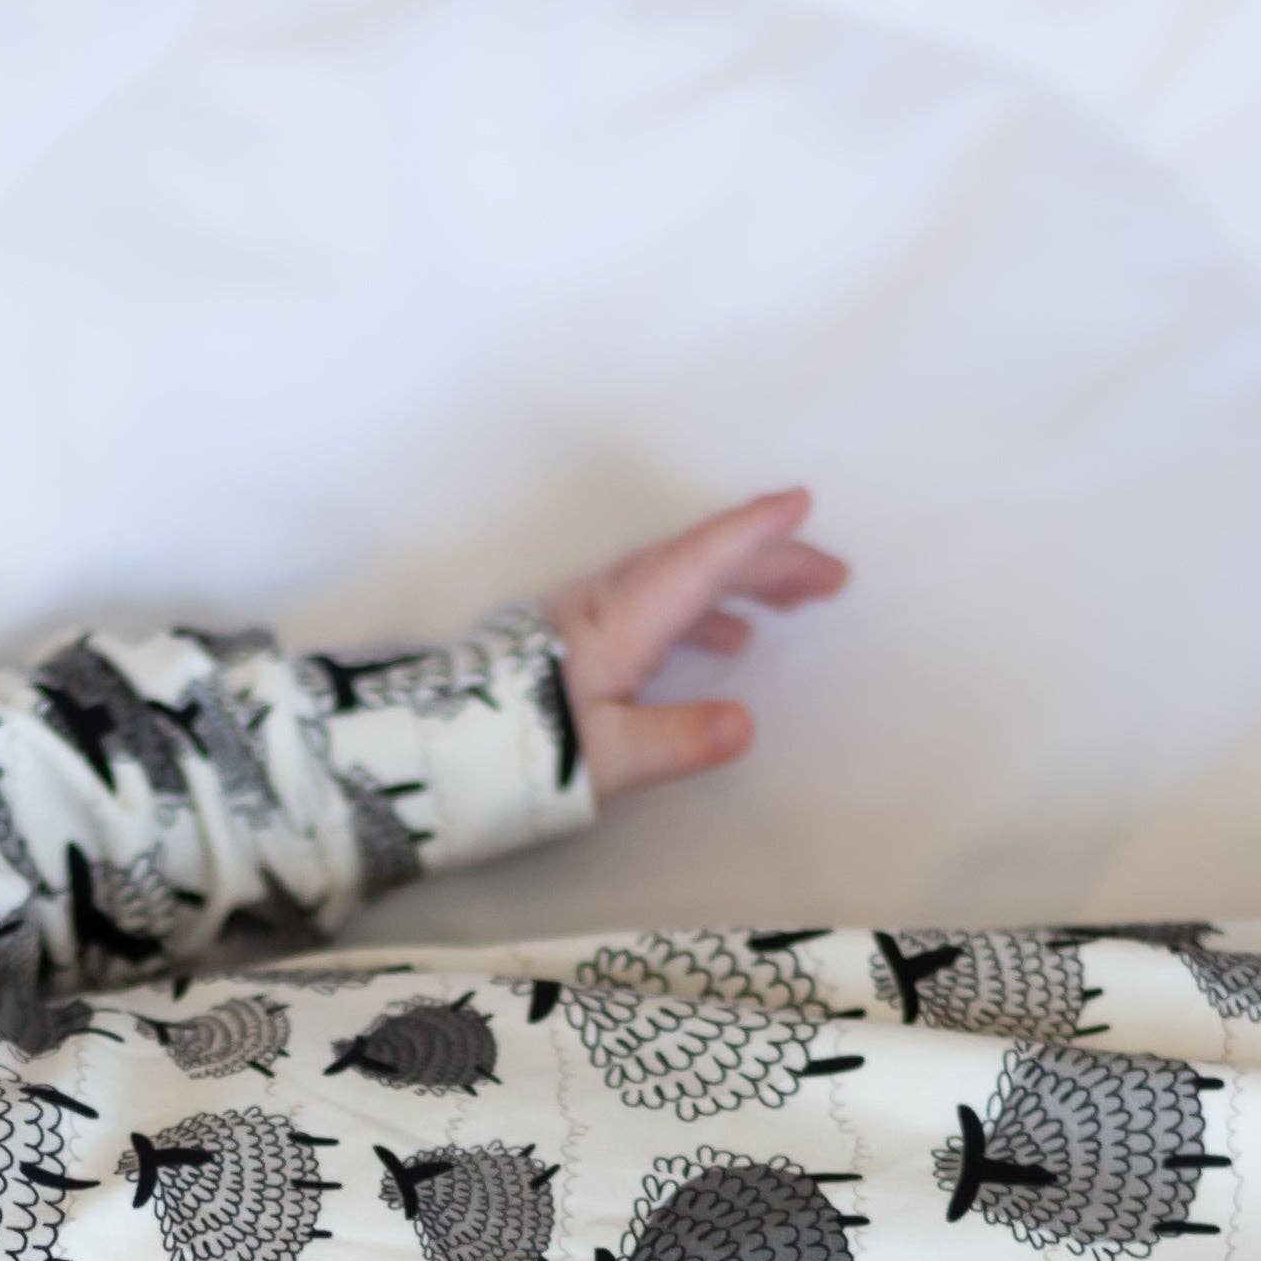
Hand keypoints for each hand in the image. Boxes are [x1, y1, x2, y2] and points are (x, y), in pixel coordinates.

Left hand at [542, 487, 847, 804]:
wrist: (427, 760)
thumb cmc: (515, 755)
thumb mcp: (601, 757)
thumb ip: (674, 741)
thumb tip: (745, 725)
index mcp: (618, 622)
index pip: (697, 562)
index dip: (751, 533)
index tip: (799, 500)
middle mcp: (603, 607)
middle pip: (695, 565)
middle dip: (765, 561)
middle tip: (833, 575)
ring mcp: (584, 621)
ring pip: (675, 582)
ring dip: (736, 584)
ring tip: (793, 605)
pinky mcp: (569, 644)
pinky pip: (652, 608)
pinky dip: (698, 614)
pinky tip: (722, 650)